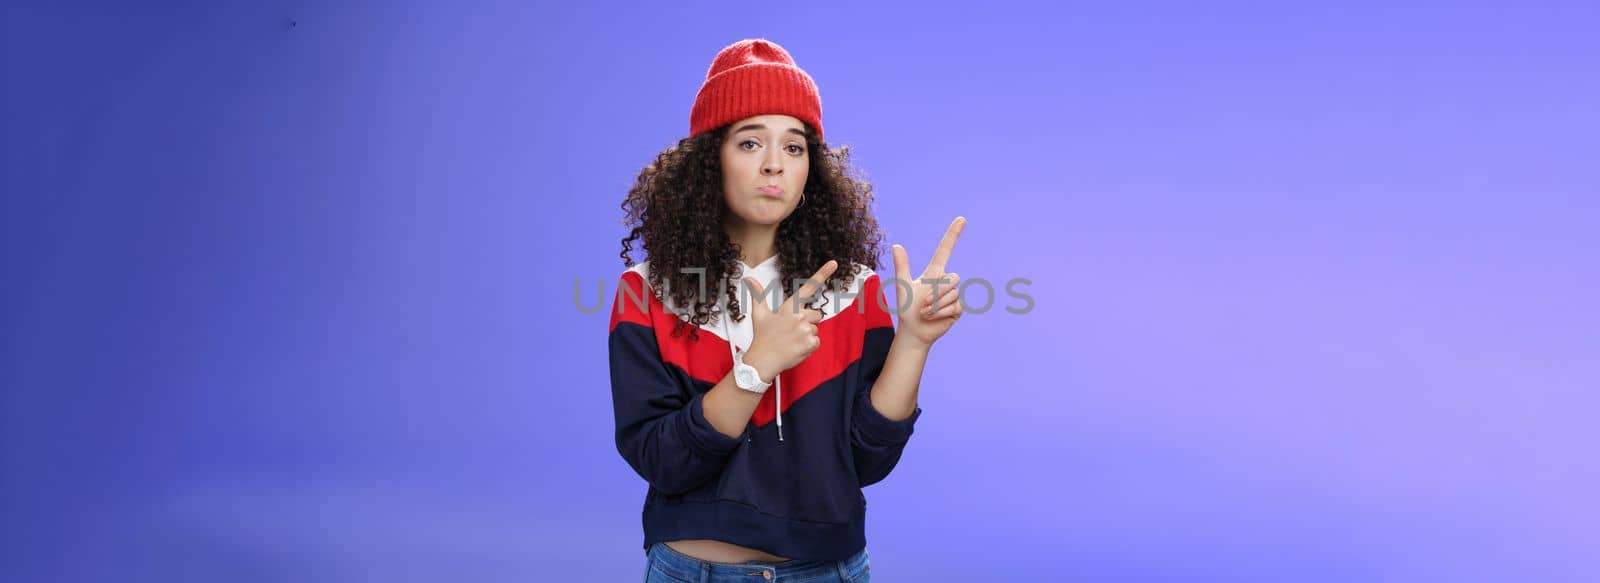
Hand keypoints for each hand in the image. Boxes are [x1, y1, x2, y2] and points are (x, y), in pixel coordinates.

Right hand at [742, 260, 839, 380]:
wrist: (763, 361)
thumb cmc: (762, 337)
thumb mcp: (759, 315)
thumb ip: (757, 295)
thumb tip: (749, 279)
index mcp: (789, 307)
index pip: (808, 288)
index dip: (822, 274)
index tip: (834, 263)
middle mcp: (799, 317)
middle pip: (816, 314)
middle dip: (808, 321)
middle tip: (792, 330)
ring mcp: (806, 330)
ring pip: (816, 329)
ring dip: (807, 335)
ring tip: (792, 340)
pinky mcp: (810, 343)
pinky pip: (817, 342)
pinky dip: (809, 346)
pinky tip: (796, 348)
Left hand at [891, 216, 966, 349]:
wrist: (913, 330)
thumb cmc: (907, 308)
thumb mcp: (903, 285)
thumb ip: (902, 266)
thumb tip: (896, 245)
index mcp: (933, 273)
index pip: (945, 250)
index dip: (953, 235)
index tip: (961, 219)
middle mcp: (945, 282)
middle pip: (952, 277)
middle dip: (936, 292)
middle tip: (922, 304)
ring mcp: (953, 295)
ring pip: (953, 293)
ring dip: (936, 305)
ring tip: (925, 312)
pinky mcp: (958, 309)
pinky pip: (955, 306)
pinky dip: (941, 313)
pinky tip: (933, 317)